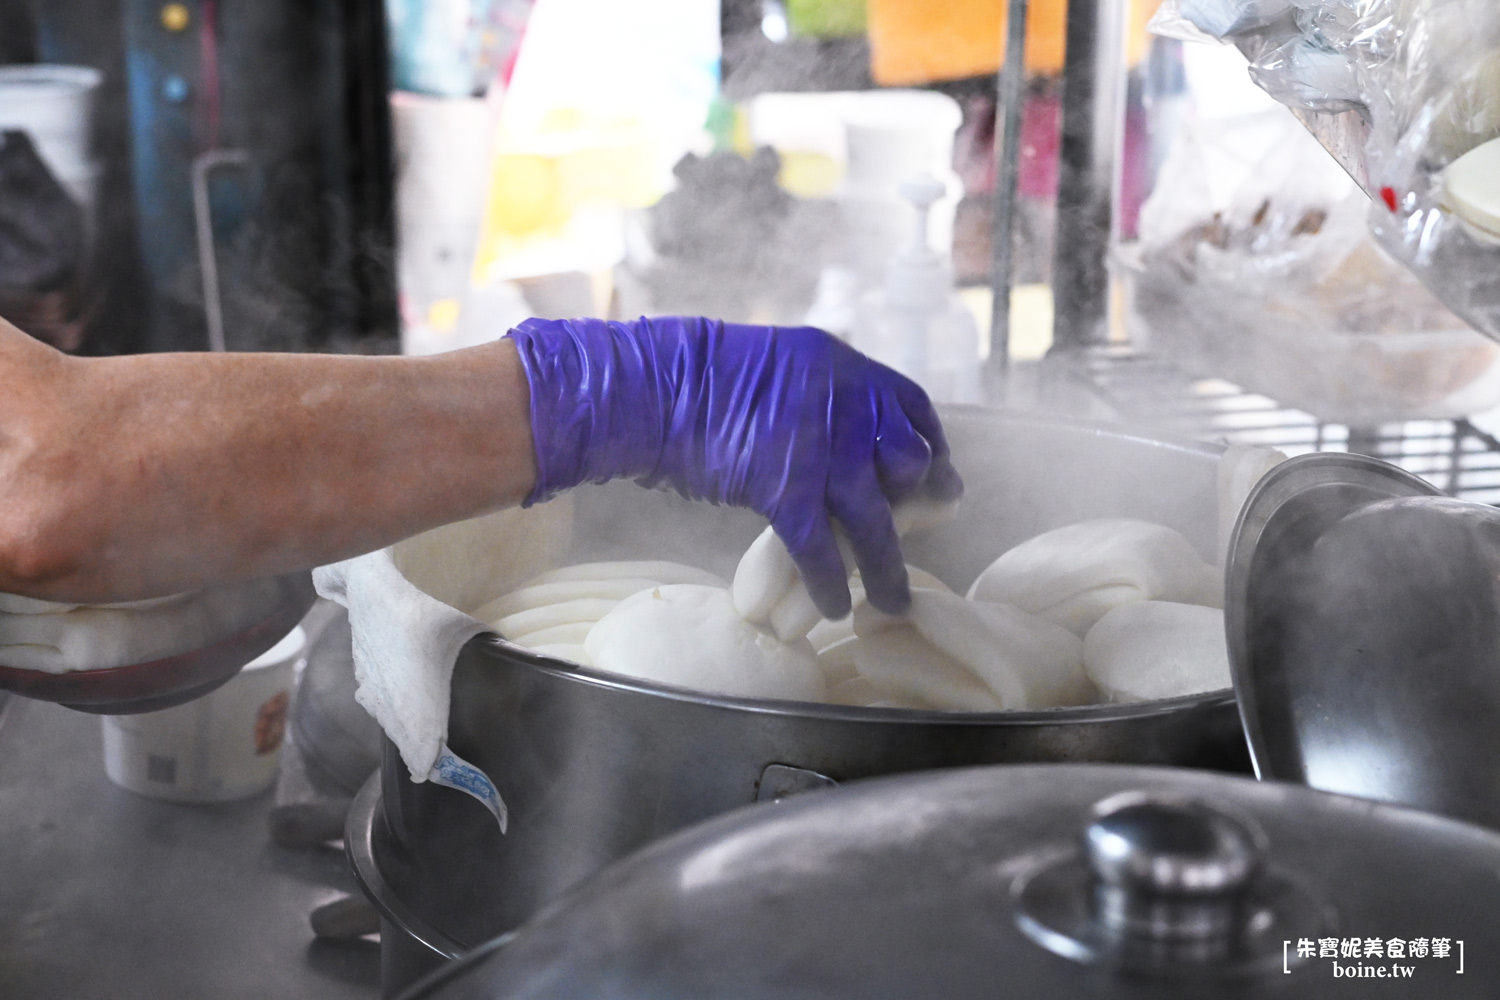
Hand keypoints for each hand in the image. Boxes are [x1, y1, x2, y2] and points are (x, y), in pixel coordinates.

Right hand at [507, 316, 962, 617]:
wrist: (657, 388)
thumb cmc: (703, 380)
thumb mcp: (784, 366)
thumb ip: (823, 396)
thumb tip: (849, 435)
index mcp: (846, 368)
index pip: (912, 408)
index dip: (931, 447)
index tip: (937, 476)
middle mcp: (846, 404)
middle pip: (909, 462)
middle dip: (921, 501)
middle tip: (923, 528)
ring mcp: (820, 448)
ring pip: (875, 519)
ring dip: (888, 568)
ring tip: (893, 601)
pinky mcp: (785, 489)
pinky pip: (823, 547)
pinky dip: (831, 582)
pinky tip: (834, 606)